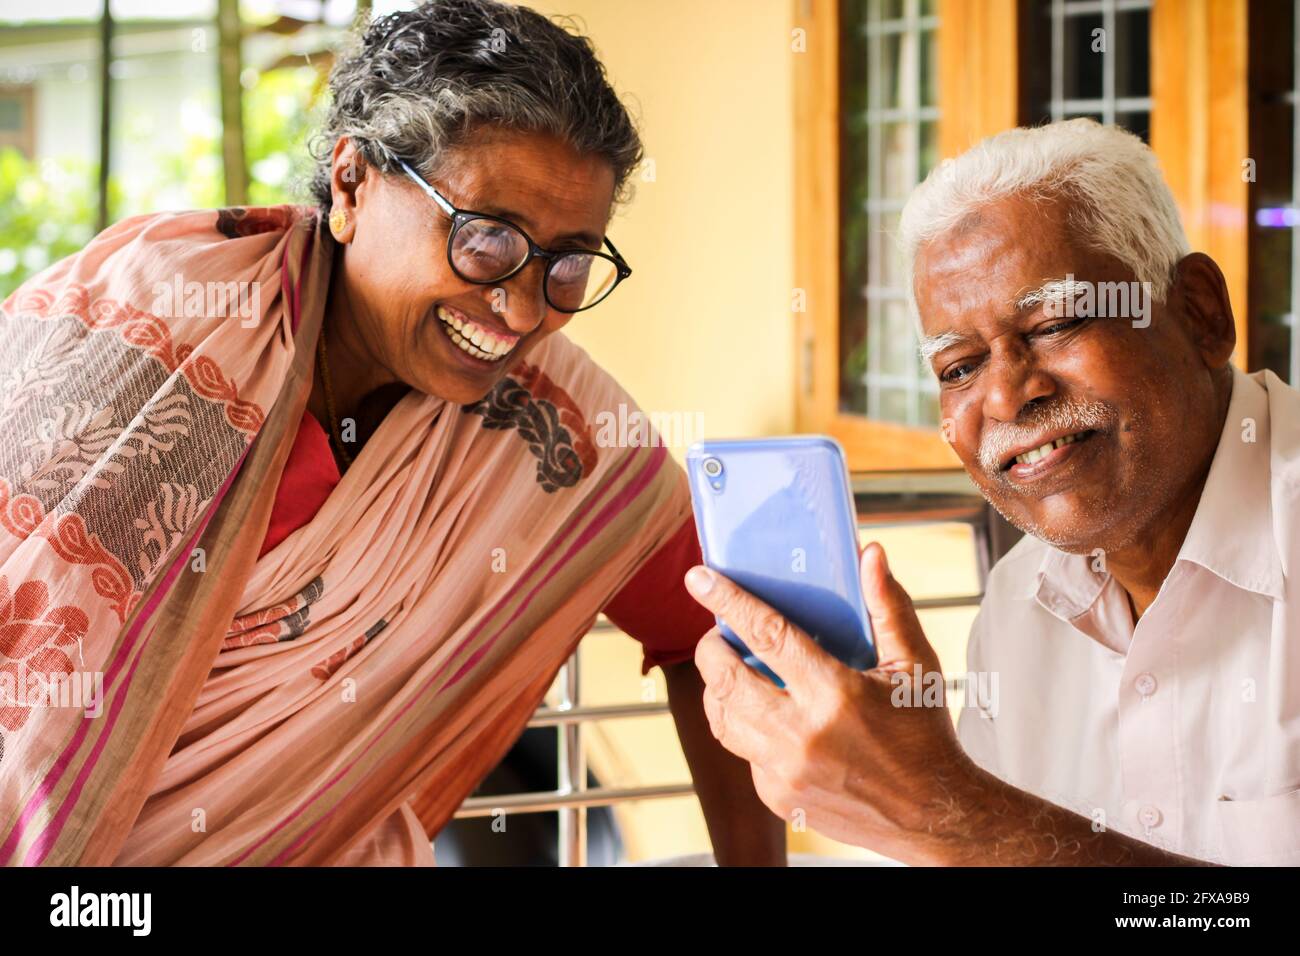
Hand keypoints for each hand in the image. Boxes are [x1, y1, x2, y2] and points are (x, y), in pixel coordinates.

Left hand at [684, 543, 979, 861]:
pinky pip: (743, 752)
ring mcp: (785, 770)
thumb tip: (870, 554)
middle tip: (717, 635)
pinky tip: (766, 716)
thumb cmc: (924, 734)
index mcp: (835, 693)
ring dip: (719, 689)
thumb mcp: (915, 666)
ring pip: (722, 719)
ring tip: (733, 671)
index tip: (700, 578)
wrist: (932, 815)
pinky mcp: (777, 796)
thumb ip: (889, 607)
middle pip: (726, 679)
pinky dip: (747, 728)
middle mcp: (802, 734)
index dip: (728, 602)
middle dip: (710, 649)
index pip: (767, 634)